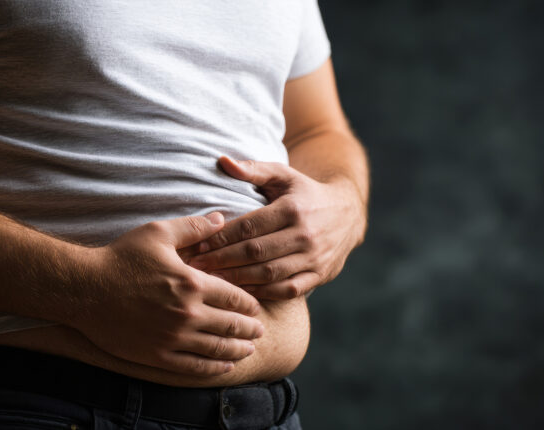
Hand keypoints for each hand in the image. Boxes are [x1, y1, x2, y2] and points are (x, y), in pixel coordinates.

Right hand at [73, 212, 264, 376]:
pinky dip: (215, 368)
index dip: (250, 304)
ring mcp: (173, 338)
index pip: (235, 298)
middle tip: (259, 332)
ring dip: (239, 350)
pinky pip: (194, 367)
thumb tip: (221, 220)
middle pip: (232, 326)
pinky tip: (225, 366)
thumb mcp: (158, 233)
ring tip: (248, 350)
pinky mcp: (157, 355)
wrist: (84, 289)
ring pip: (218, 349)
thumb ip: (193, 227)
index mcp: (192, 284)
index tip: (256, 308)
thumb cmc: (120, 258)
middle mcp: (188, 314)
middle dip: (250, 330)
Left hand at [185, 156, 365, 299]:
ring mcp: (314, 257)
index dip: (220, 237)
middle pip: (255, 252)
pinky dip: (263, 294)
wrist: (348, 213)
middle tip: (194, 266)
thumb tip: (222, 160)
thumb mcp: (283, 175)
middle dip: (221, 260)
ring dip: (237, 279)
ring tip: (211, 281)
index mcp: (292, 208)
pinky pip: (287, 290)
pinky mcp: (320, 275)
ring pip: (269, 274)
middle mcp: (305, 234)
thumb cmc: (305, 192)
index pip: (249, 227)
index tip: (196, 244)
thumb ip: (253, 170)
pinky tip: (241, 292)